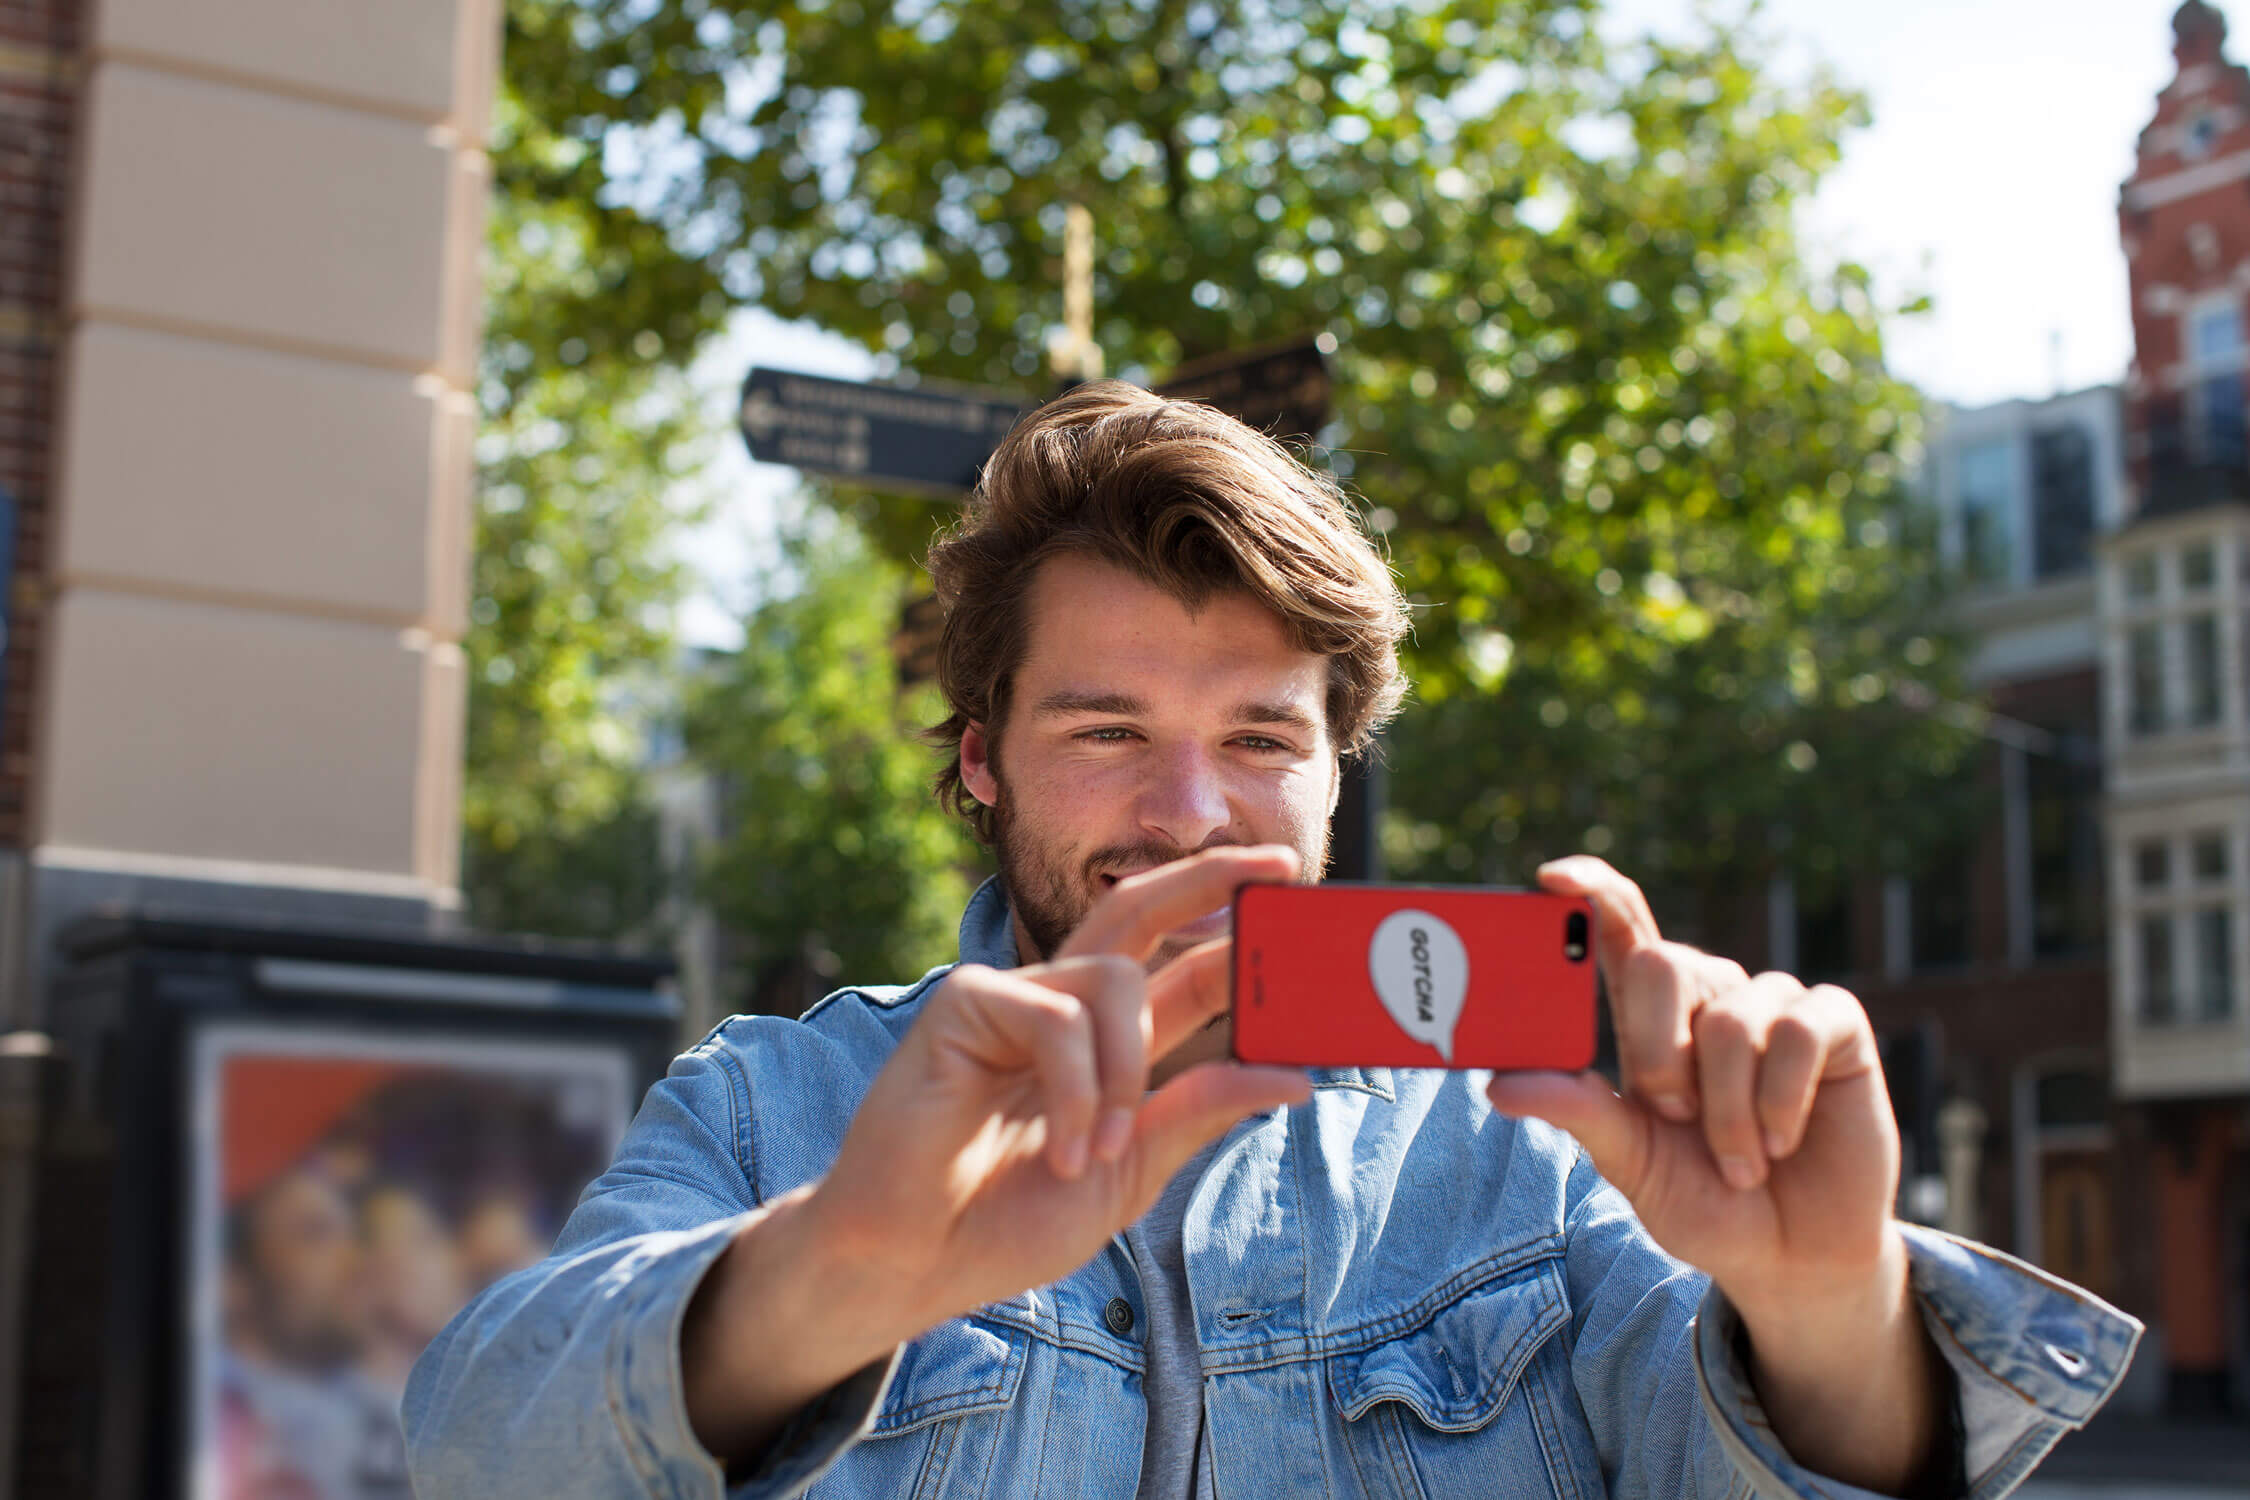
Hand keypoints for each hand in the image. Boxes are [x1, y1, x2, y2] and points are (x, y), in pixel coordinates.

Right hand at [809, 843, 1310, 1328]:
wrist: (913, 1261)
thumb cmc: (1006, 1220)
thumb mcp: (1130, 1175)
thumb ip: (1199, 1116)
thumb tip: (1297, 1077)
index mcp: (1108, 1044)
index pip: (1188, 972)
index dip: (1245, 948)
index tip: (1305, 921)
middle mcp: (1064, 1006)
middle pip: (1141, 910)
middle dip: (1210, 880)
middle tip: (1275, 867)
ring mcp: (1012, 998)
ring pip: (1114, 978)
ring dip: (1128, 1073)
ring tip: (1103, 1156)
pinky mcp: (965, 1004)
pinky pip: (1056, 1017)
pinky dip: (1077, 1089)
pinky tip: (1067, 1153)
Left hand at [1485, 856, 1896, 1306]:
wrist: (1793, 1255)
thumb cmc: (1706, 1200)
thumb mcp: (1632, 1162)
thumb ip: (1578, 1112)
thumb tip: (1497, 1084)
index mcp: (1650, 1016)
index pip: (1620, 928)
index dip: (1590, 891)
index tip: (1551, 877)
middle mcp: (1708, 994)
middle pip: (1662, 965)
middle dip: (1658, 1057)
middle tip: (1676, 1119)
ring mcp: (1773, 1002)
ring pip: (1726, 1018)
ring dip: (1726, 1111)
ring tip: (1740, 1159)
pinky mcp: (1834, 1021)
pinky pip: (1794, 1032)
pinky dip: (1779, 1102)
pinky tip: (1783, 1141)